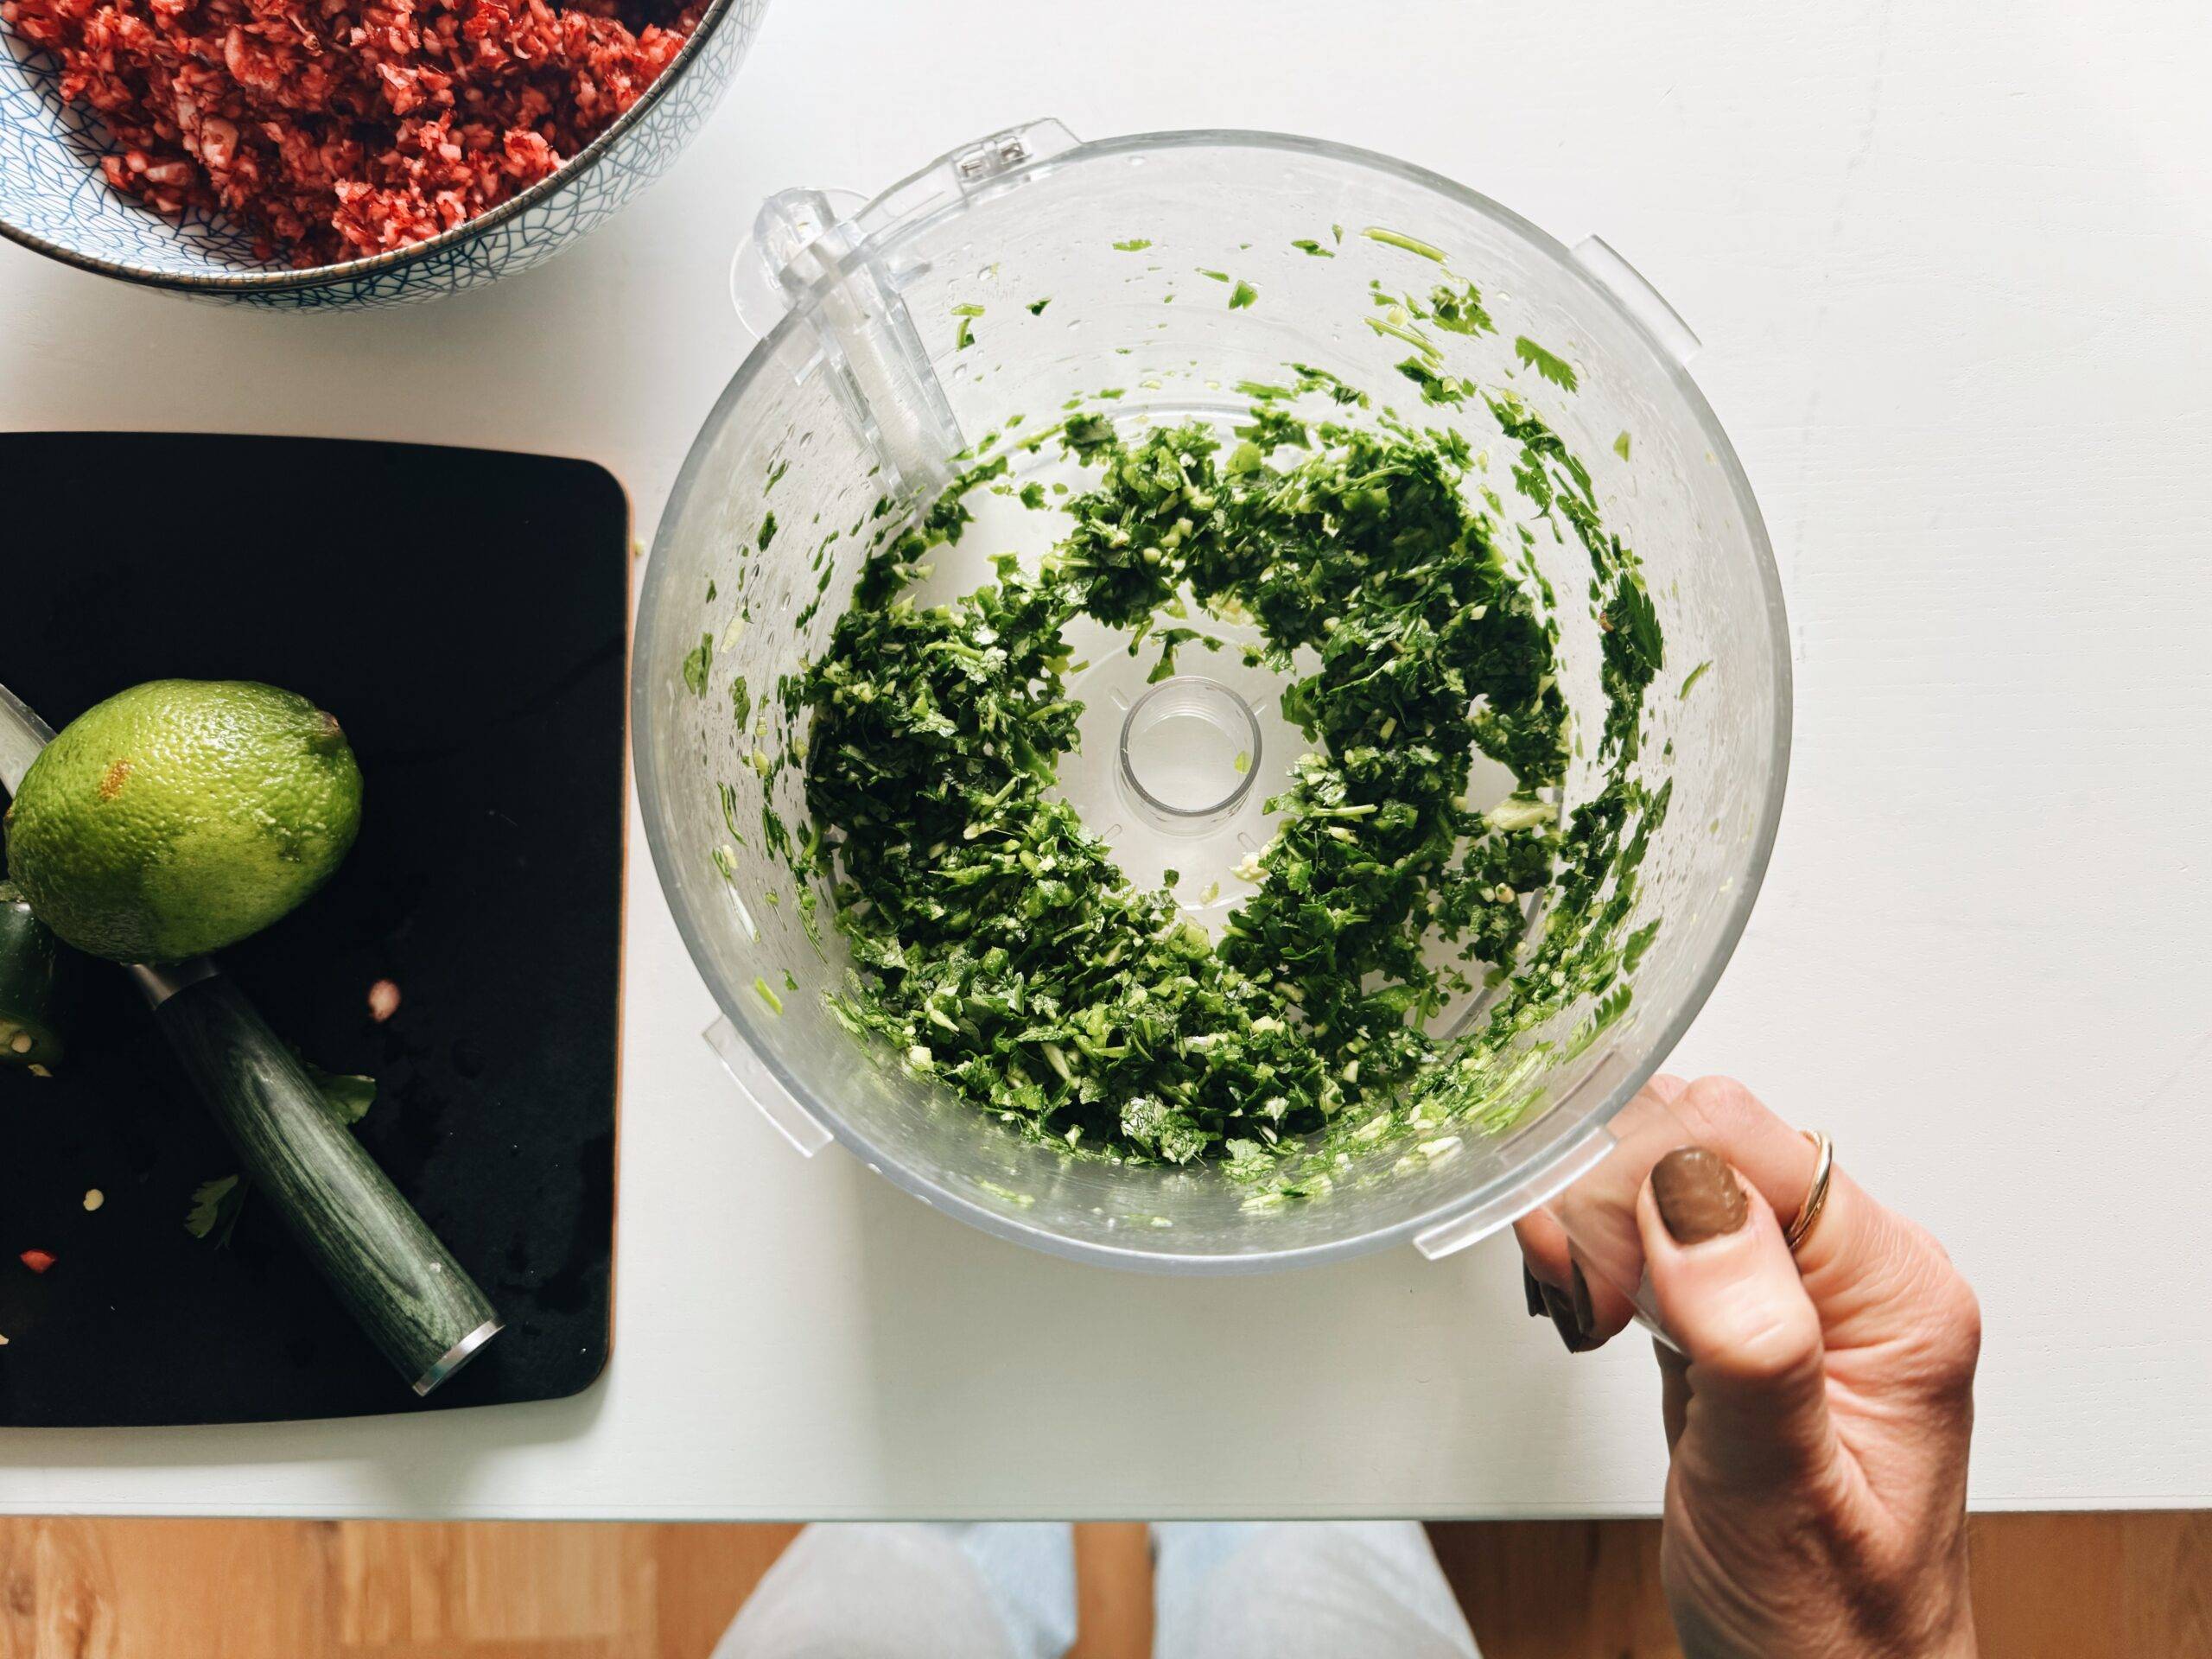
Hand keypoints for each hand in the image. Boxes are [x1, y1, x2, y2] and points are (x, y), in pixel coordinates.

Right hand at [1516, 1076, 1981, 1658]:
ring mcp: (1794, 1287)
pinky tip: (1594, 1305)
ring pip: (1666, 1170)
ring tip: (1588, 1306)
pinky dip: (1601, 1248)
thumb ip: (1749, 1337)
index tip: (1599, 1263)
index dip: (1648, 1179)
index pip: (1752, 1141)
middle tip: (1585, 1294)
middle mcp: (1853, 1272)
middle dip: (1612, 1196)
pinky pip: (1657, 1223)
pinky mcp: (1739, 1307)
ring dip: (1598, 1220)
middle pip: (1701, 1138)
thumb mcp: (1781, 1488)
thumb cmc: (1830, 1625)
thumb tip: (1695, 1196)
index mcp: (1895, 1291)